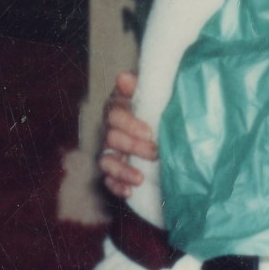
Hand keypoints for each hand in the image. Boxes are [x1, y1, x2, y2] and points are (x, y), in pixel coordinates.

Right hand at [97, 70, 157, 198]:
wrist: (162, 125)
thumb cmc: (157, 106)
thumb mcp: (153, 94)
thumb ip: (140, 86)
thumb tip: (124, 77)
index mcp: (118, 109)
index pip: (114, 115)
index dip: (129, 124)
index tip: (149, 132)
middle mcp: (111, 130)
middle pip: (112, 139)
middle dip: (132, 147)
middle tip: (155, 152)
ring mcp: (110, 151)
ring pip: (106, 161)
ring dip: (121, 170)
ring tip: (139, 178)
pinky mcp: (114, 171)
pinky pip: (108, 181)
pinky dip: (117, 187)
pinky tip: (130, 192)